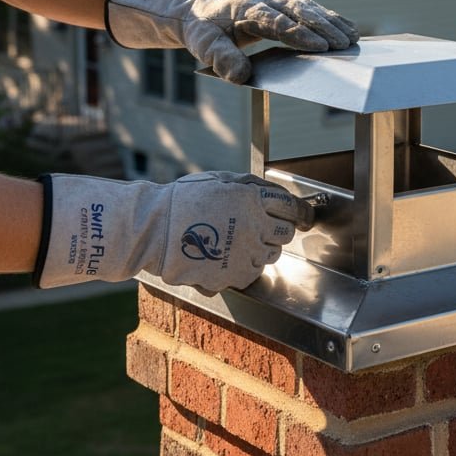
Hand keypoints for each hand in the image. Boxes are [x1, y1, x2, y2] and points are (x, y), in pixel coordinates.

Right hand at [34, 171, 312, 293]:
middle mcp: (255, 225)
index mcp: (252, 198)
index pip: (292, 207)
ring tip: (241, 243)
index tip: (300, 216)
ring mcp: (247, 252)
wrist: (155, 230)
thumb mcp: (219, 180)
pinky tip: (230, 257)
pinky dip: (248, 266)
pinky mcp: (236, 274)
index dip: (299, 212)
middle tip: (265, 229)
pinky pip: (255, 273)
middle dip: (279, 230)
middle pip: (286, 233)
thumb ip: (249, 185)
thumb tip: (273, 192)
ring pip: (273, 255)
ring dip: (263, 248)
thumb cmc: (183, 200)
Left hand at [105, 0, 358, 82]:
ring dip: (331, 23)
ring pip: (308, 8)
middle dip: (323, 28)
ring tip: (353, 39)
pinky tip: (349, 30)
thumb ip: (221, 59)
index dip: (298, 34)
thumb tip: (240, 77)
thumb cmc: (205, 29)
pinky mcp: (285, 4)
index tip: (319, 47)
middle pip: (298, 10)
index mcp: (245, 7)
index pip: (275, 21)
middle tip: (345, 45)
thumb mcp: (204, 46)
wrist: (203, 9)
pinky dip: (330, 19)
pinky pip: (311, 10)